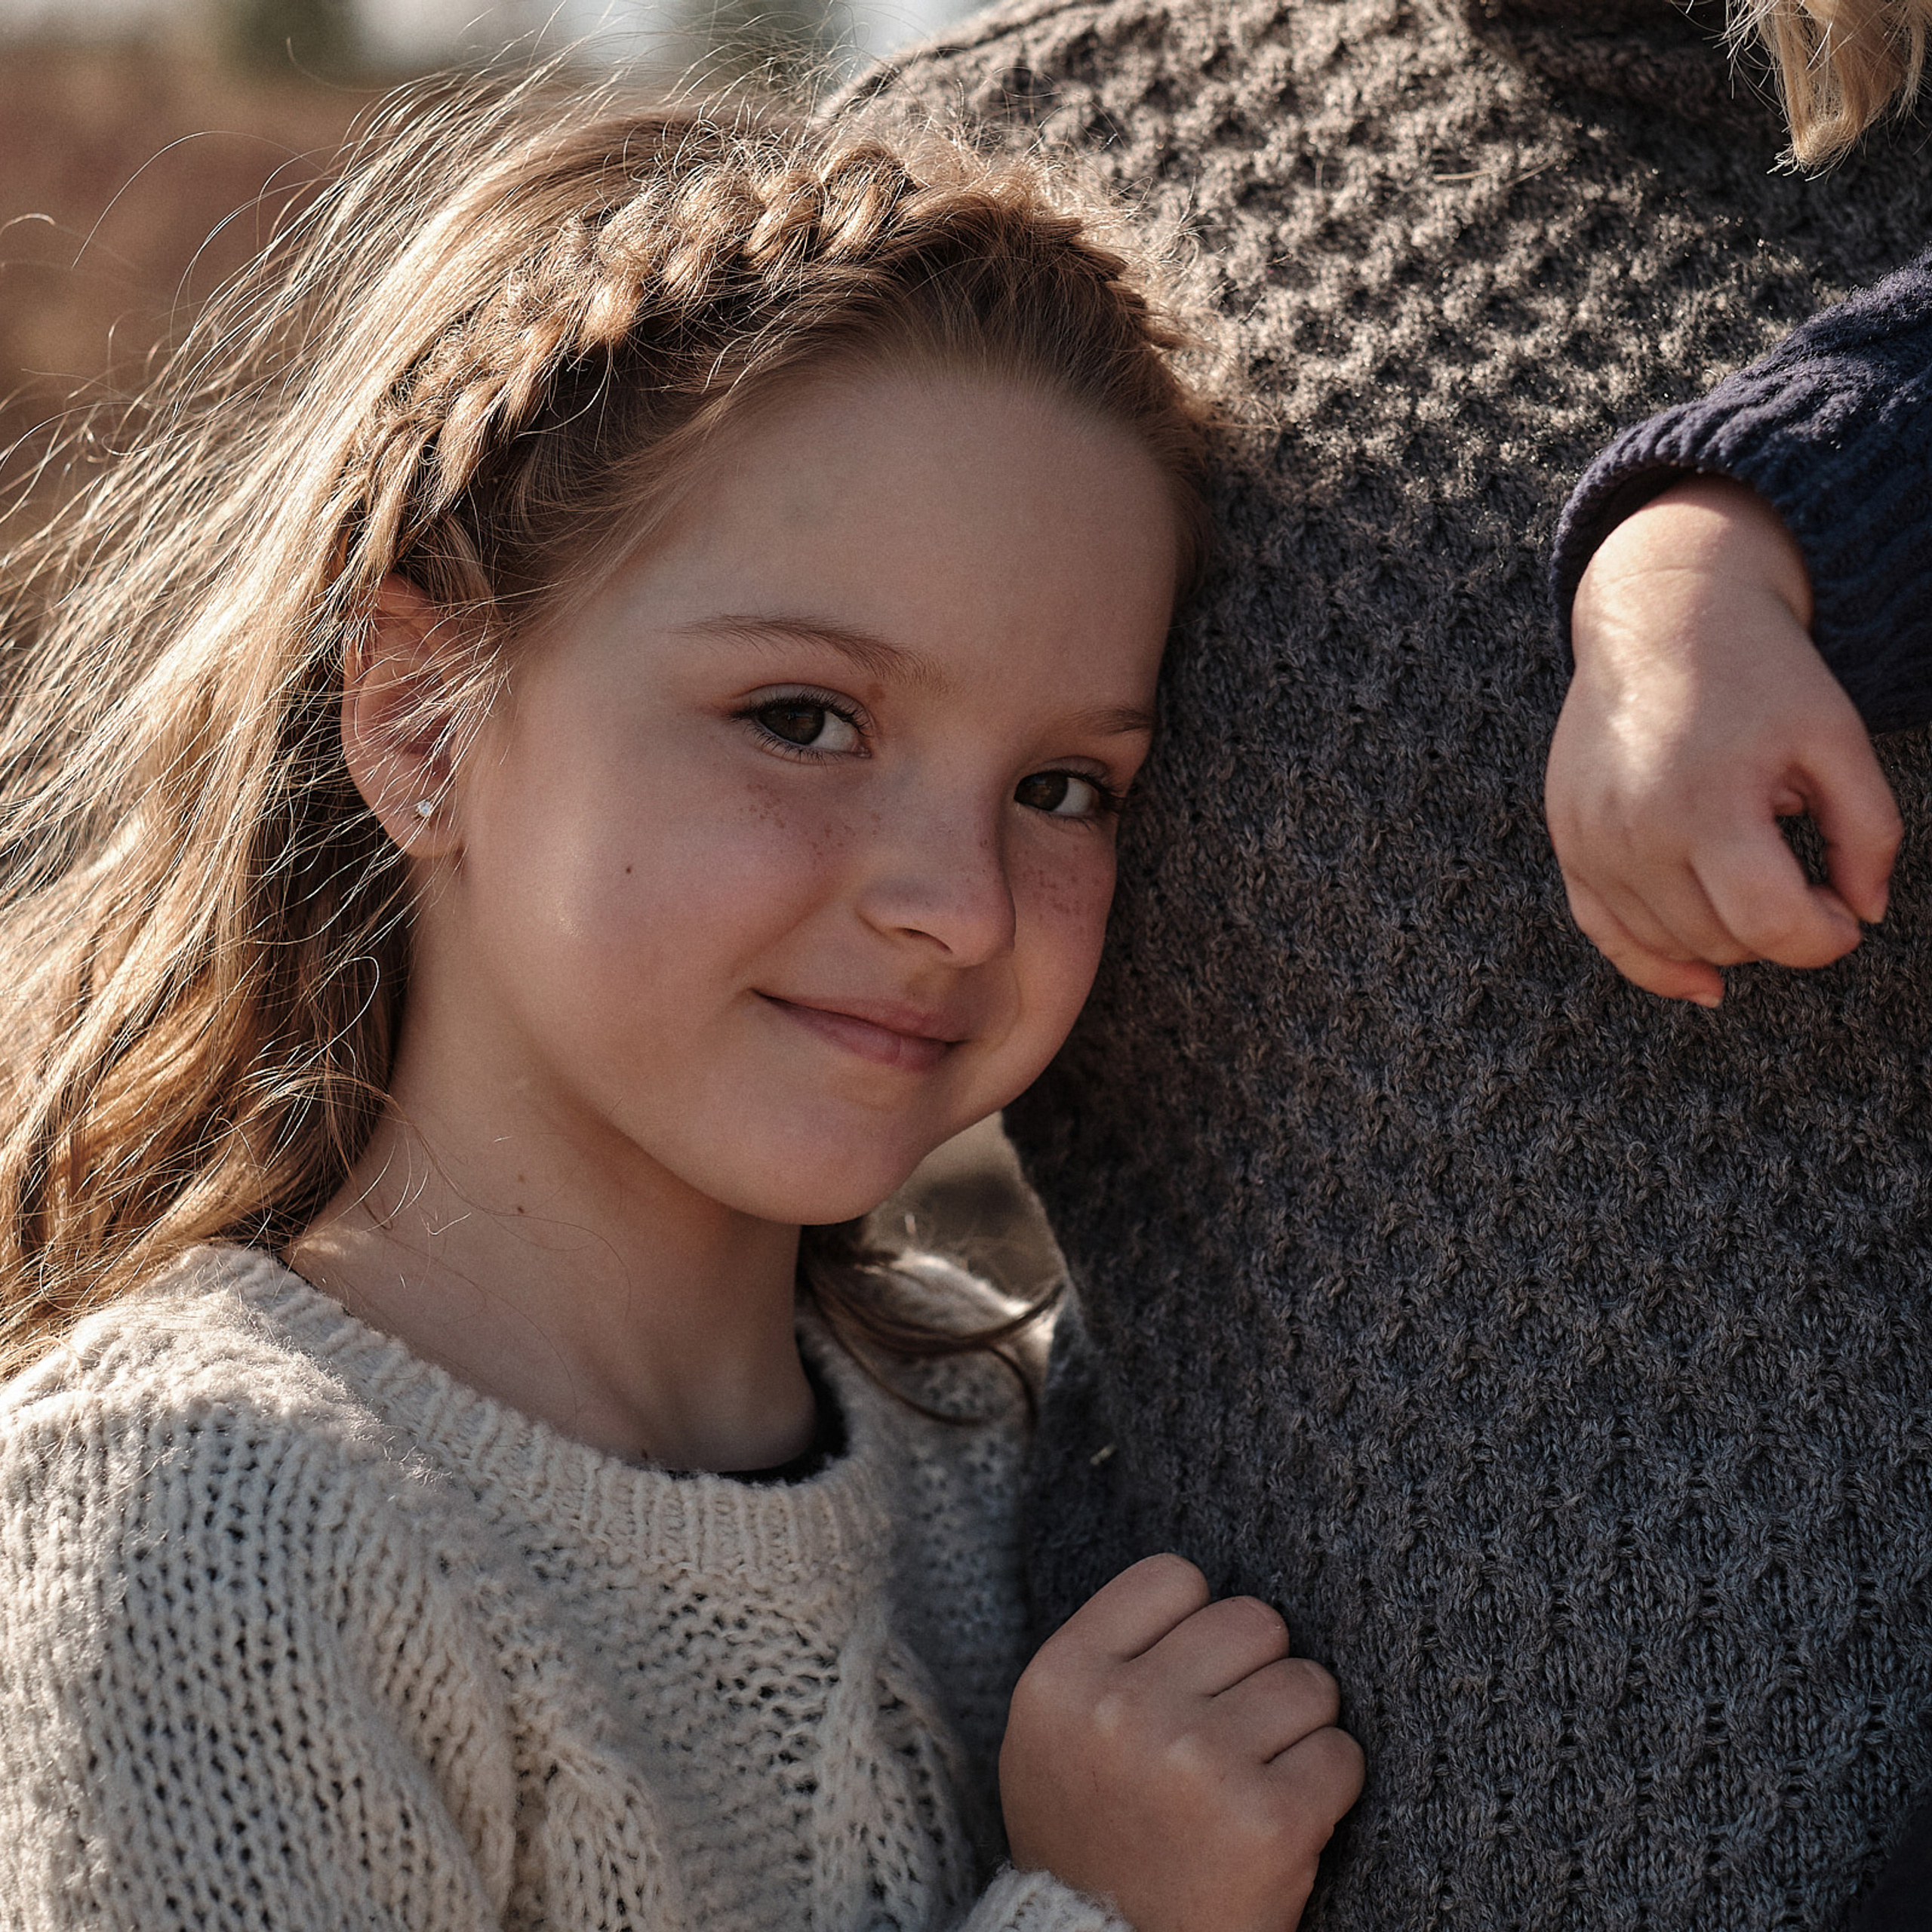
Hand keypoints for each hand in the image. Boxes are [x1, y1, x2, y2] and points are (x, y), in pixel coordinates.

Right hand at [1000, 1553, 1363, 1931]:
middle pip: (1253, 1621)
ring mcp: (1198, 1763)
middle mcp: (1125, 1710)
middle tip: (1237, 1730)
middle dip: (1258, 1672)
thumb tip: (1203, 1590)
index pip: (1176, 1578)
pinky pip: (1340, 1753)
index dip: (1196, 1627)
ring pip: (1307, 1681)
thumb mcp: (1052, 1733)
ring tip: (1257, 1775)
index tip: (1192, 1677)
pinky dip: (1329, 1783)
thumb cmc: (1089, 1839)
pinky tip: (1287, 1814)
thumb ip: (1109, 1654)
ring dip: (1298, 1727)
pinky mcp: (1268, 1822)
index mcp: (1064, 1677)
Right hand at [1547, 475, 1899, 1004]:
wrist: (1659, 615)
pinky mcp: (1569, 842)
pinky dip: (1654, 963)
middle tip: (1806, 887)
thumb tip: (1866, 912)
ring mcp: (1591, 841)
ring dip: (1724, 936)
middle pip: (1720, 941)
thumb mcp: (1837, 738)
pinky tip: (1702, 980)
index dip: (1825, 937)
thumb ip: (1870, 831)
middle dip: (1777, 931)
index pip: (1770, 925)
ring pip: (1669, 943)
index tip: (1844, 912)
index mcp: (1707, 803)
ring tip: (1750, 874)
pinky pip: (1606, 934)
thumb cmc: (1757, 671)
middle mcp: (1635, 831)